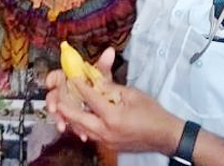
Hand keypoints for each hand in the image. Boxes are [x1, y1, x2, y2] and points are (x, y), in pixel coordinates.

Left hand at [46, 47, 182, 154]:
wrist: (166, 136)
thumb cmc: (153, 113)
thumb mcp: (132, 94)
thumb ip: (110, 87)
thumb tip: (95, 78)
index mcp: (113, 116)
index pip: (90, 98)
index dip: (79, 86)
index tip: (72, 77)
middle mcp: (106, 131)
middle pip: (79, 118)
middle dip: (66, 108)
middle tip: (57, 98)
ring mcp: (107, 141)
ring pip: (82, 129)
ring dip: (73, 118)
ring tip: (65, 107)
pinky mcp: (109, 146)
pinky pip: (91, 134)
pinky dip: (83, 126)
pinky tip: (80, 118)